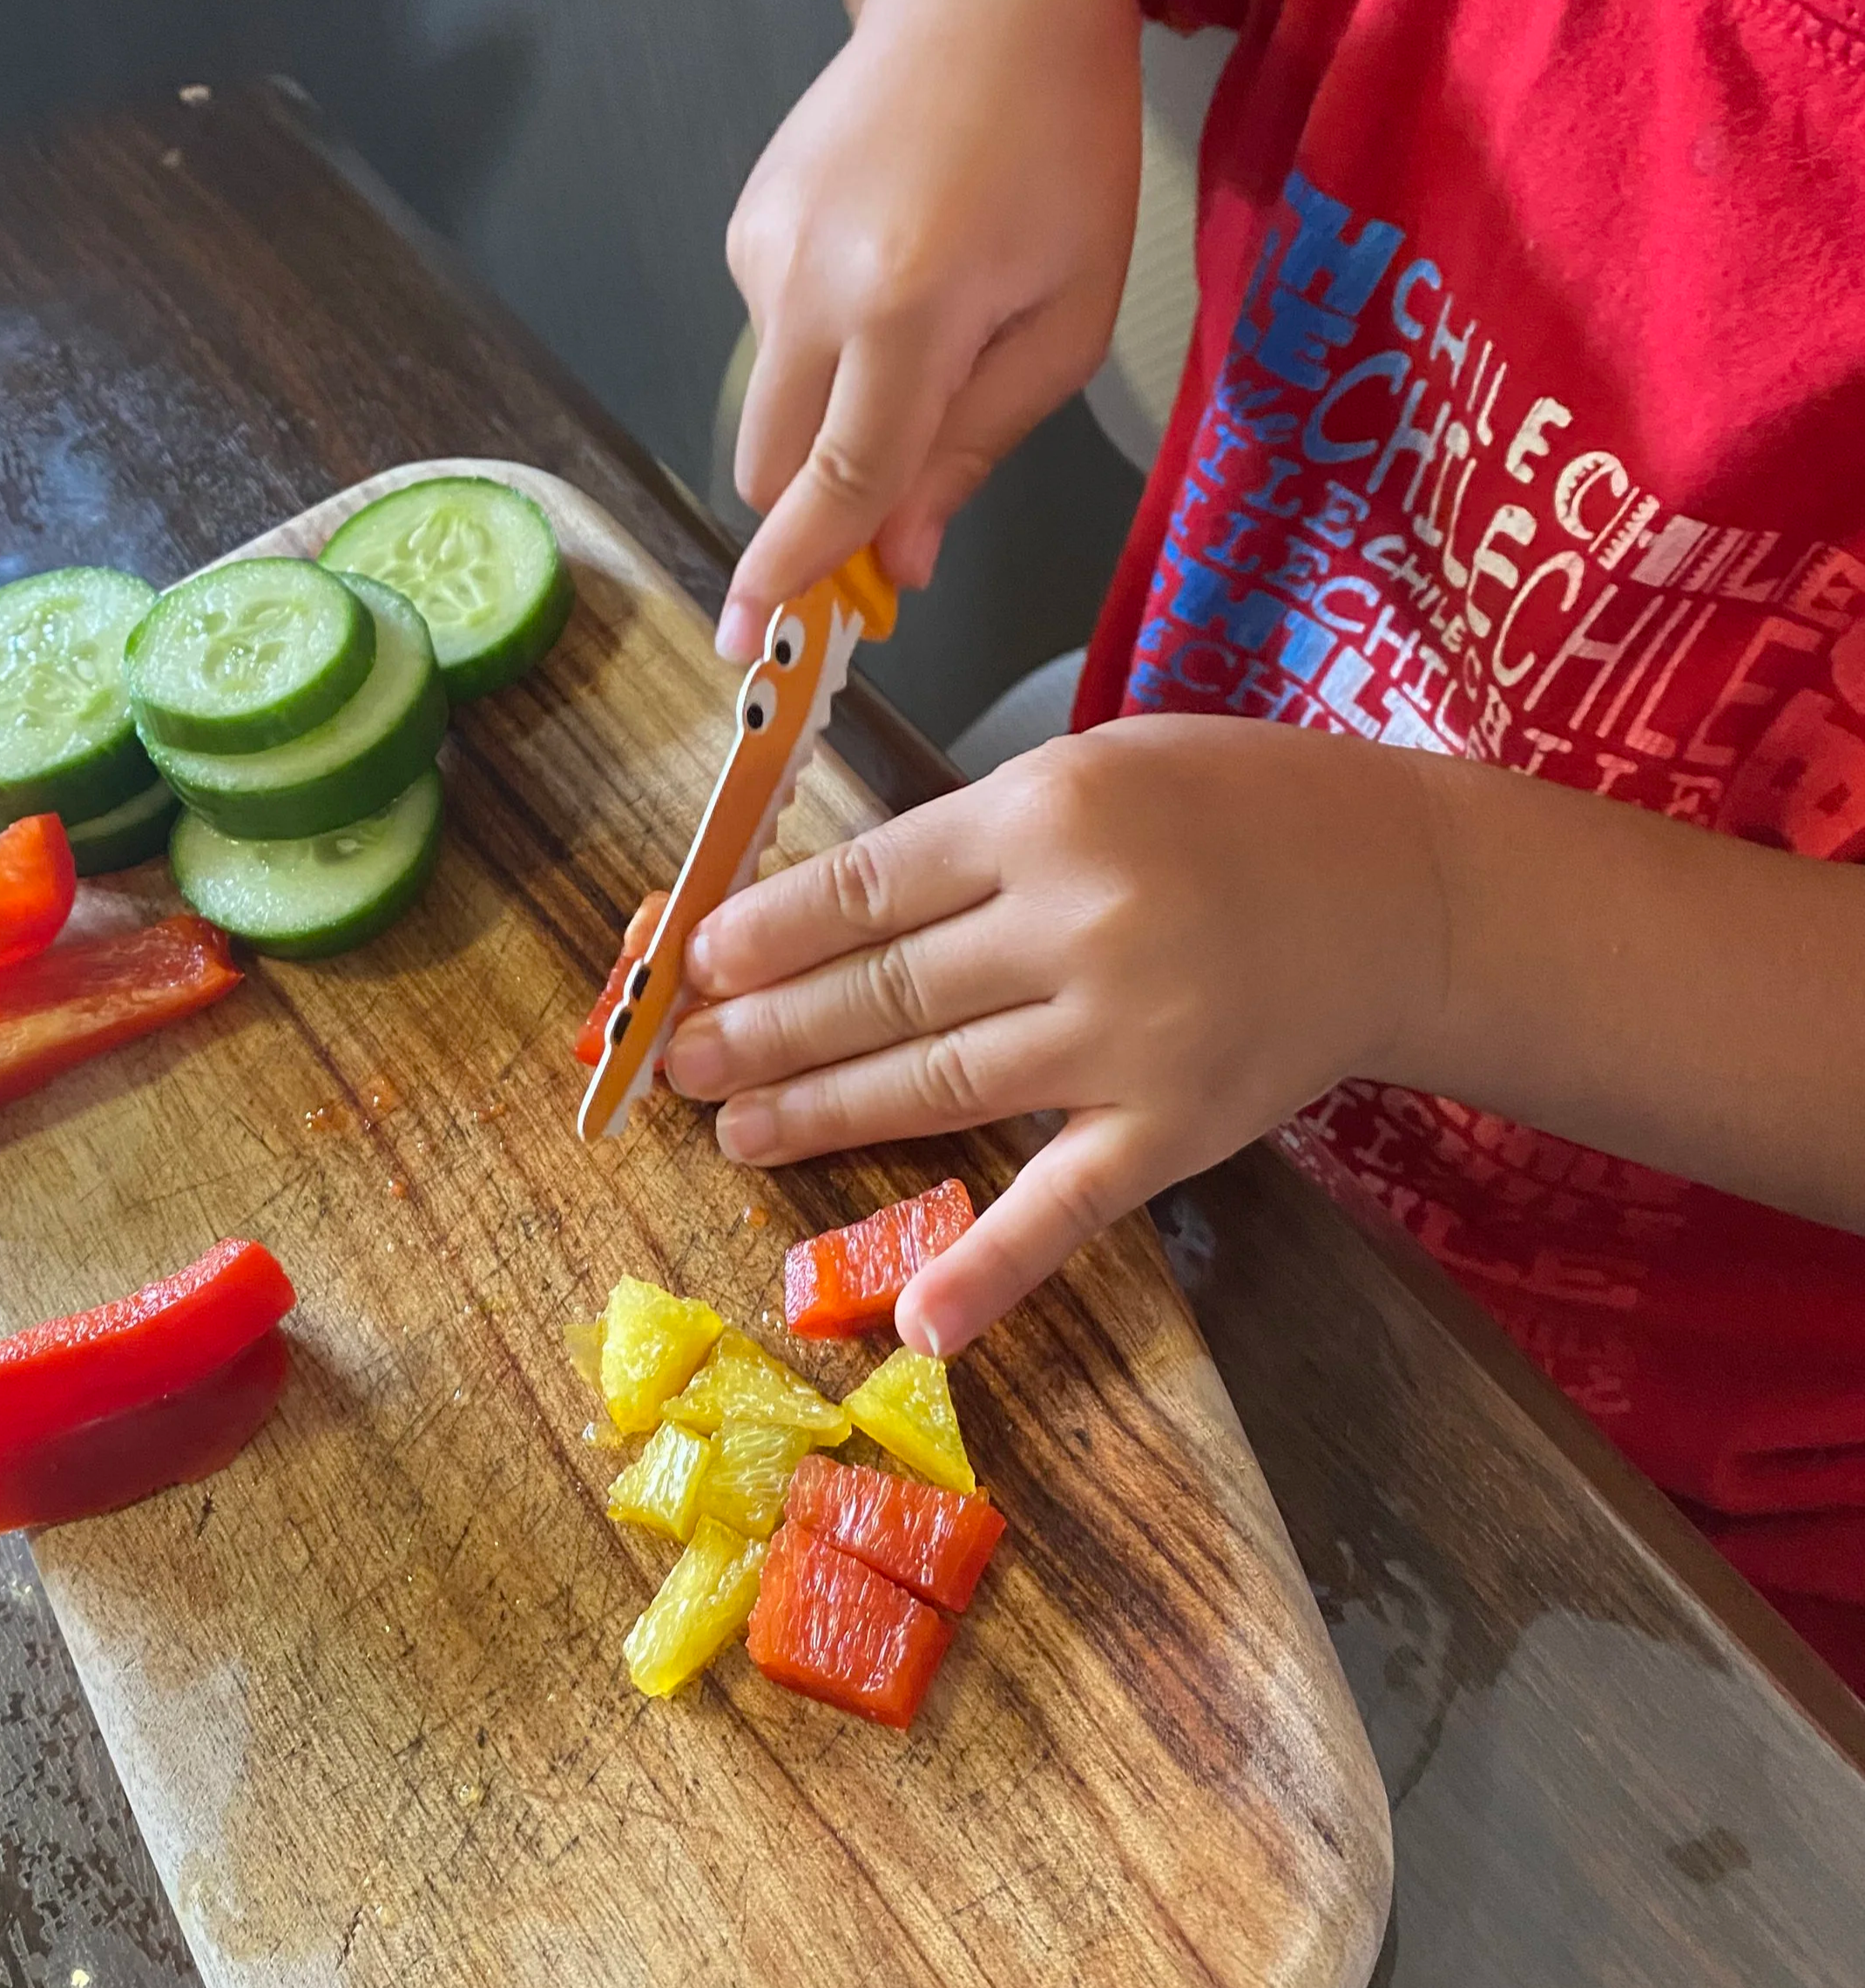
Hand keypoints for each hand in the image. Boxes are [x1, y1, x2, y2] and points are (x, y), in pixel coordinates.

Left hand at [665, 718, 1448, 1352]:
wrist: (1406, 886)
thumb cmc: (1237, 806)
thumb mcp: (1094, 769)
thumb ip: (973, 840)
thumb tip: (832, 912)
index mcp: (1044, 815)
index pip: (865, 889)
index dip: (764, 934)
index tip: (692, 963)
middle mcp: (1077, 927)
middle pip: (882, 992)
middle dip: (766, 1031)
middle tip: (681, 1061)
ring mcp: (1128, 1040)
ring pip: (937, 1085)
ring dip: (822, 1115)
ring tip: (736, 1129)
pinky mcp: (1176, 1130)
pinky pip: (1068, 1206)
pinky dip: (991, 1266)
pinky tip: (916, 1318)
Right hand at [716, 0, 1141, 660]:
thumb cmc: (1063, 152)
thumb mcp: (1066, 320)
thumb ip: (974, 450)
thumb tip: (899, 563)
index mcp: (907, 310)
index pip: (837, 482)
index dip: (799, 573)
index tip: (750, 646)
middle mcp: (808, 285)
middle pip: (772, 467)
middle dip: (816, 514)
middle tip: (893, 518)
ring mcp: (760, 252)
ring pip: (770, 409)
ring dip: (829, 425)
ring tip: (926, 330)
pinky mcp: (744, 228)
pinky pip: (773, 340)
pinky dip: (824, 353)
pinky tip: (890, 275)